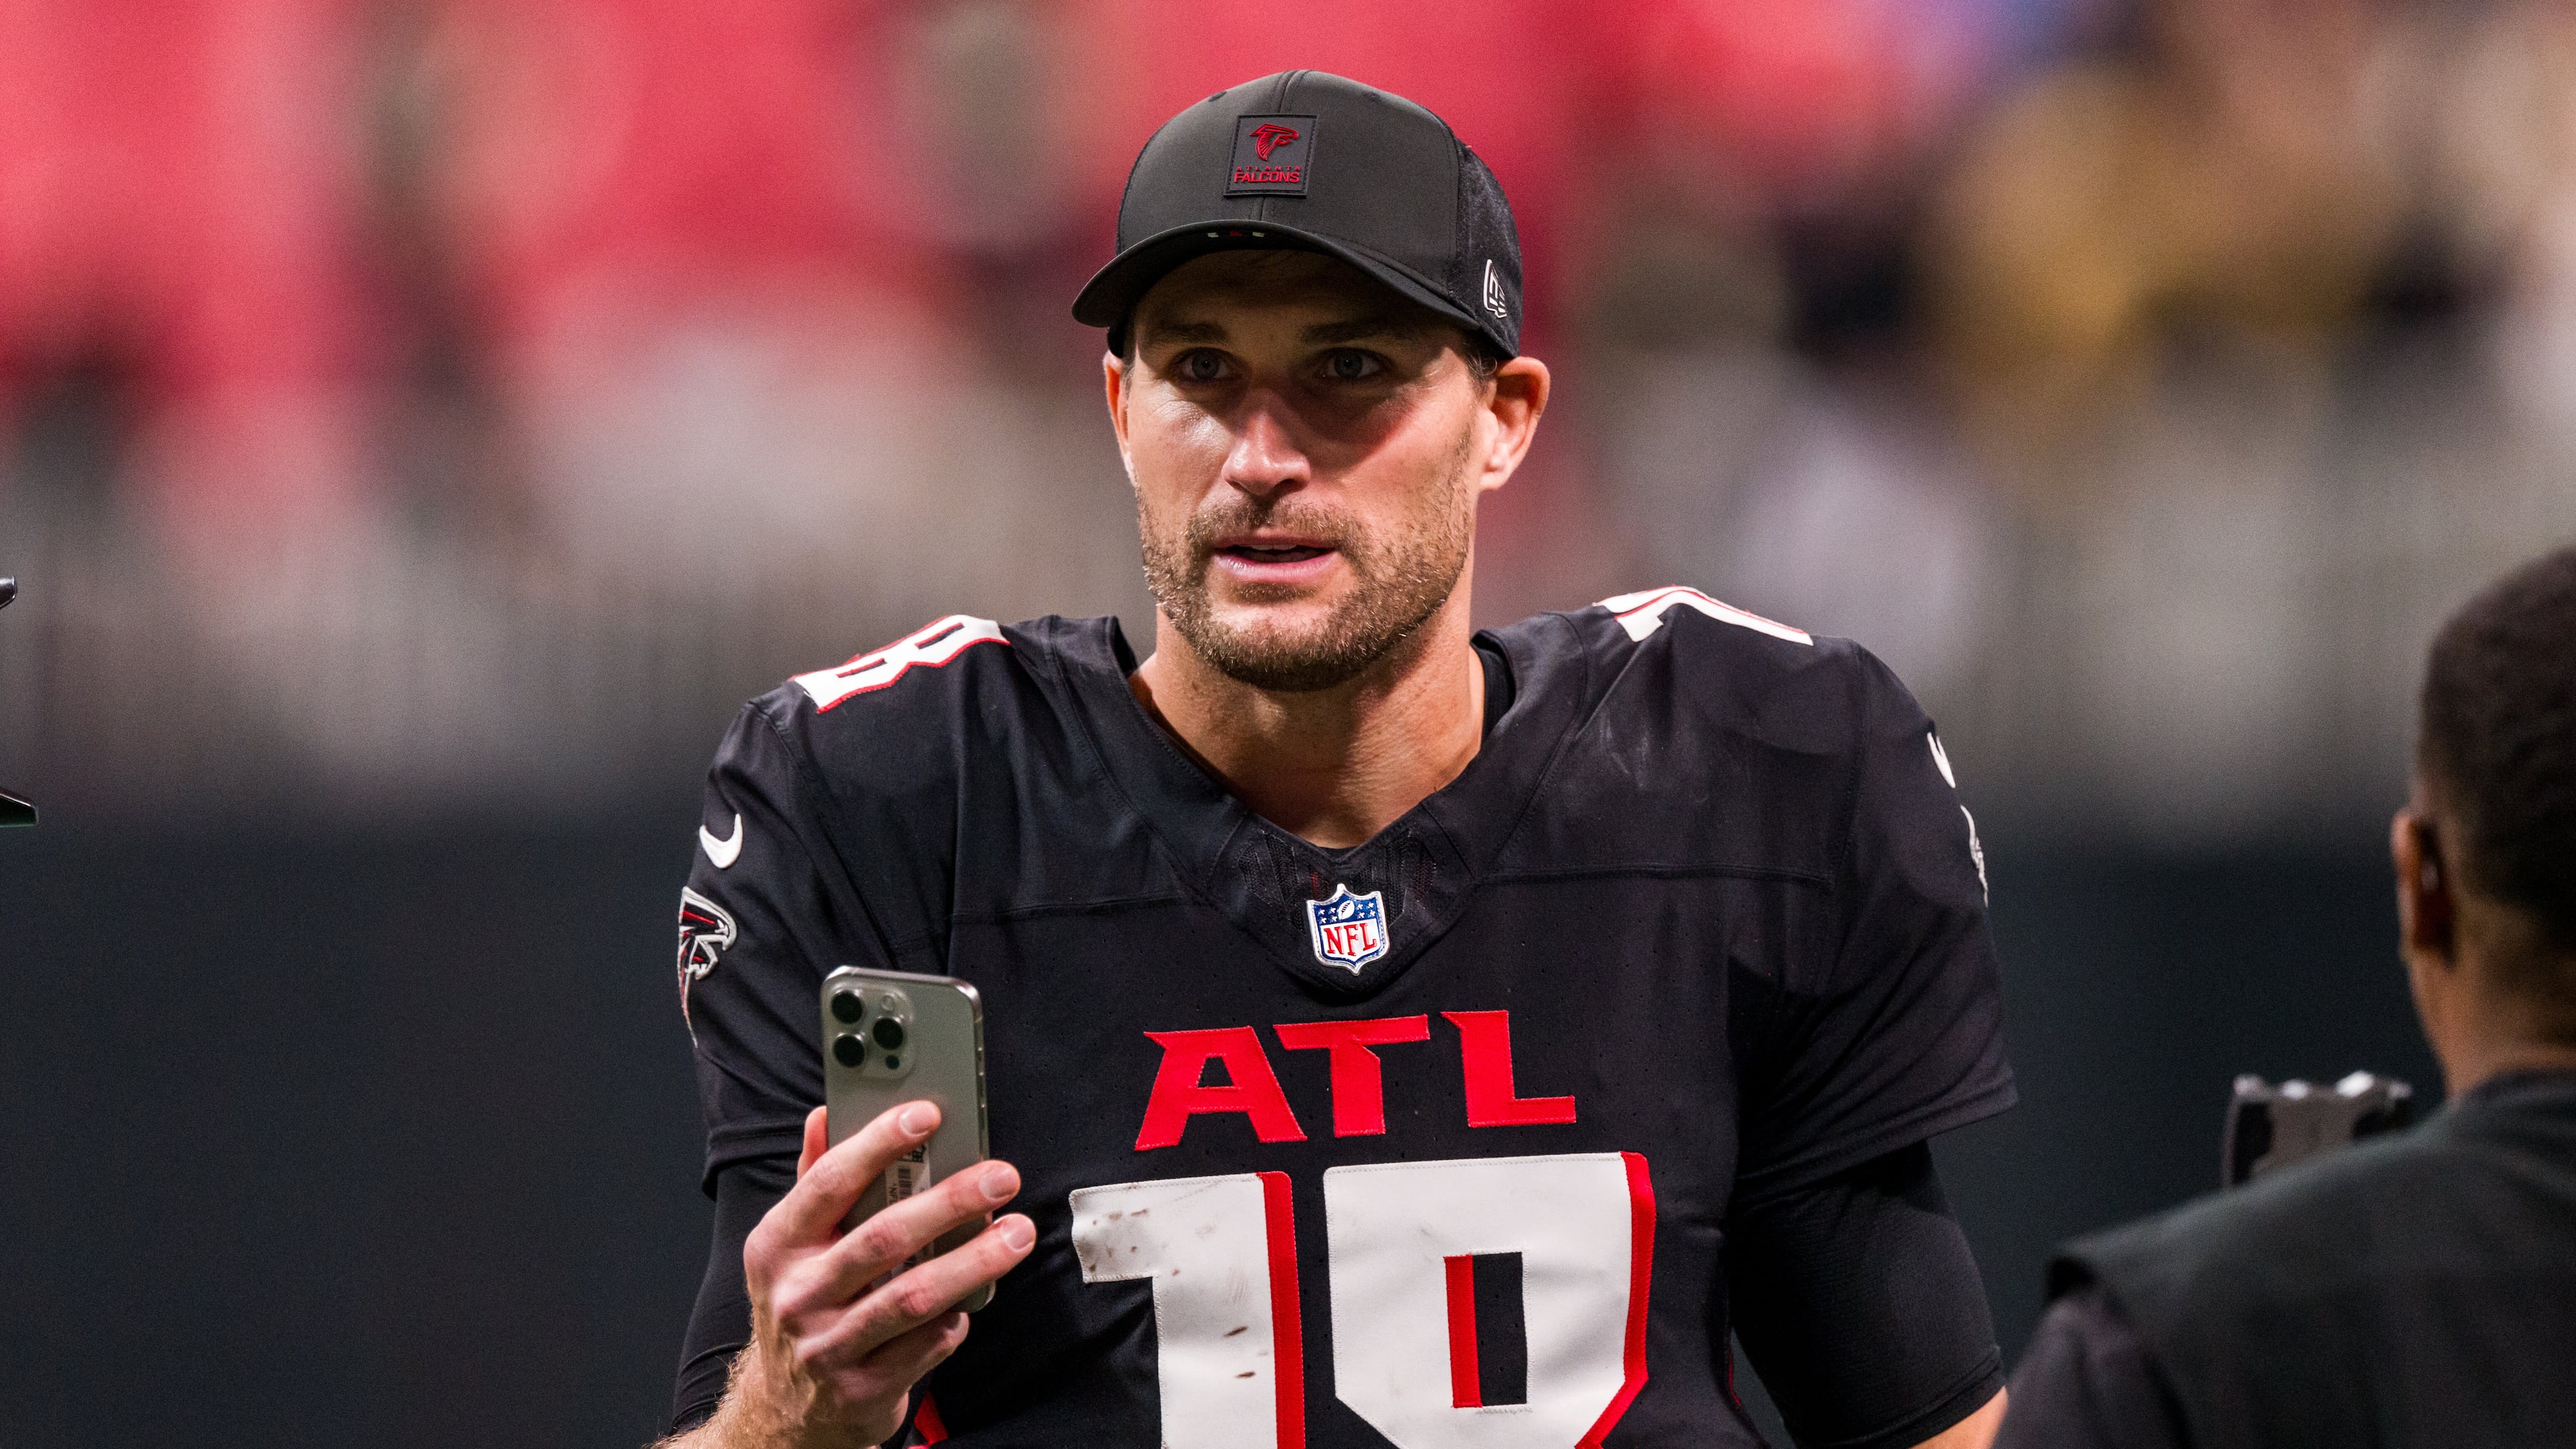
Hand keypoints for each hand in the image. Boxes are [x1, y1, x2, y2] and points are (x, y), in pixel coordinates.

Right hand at [722, 1102, 1032, 1447]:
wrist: (785, 1409)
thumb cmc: (805, 1304)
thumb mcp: (793, 1245)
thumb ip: (815, 1179)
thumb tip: (825, 1114)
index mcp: (778, 1244)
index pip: (829, 1182)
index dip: (878, 1144)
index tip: (928, 1114)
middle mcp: (797, 1295)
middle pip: (883, 1238)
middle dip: (950, 1201)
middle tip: (1000, 1175)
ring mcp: (828, 1346)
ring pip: (913, 1296)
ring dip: (975, 1261)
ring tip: (1017, 1233)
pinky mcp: (862, 1389)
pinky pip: (926, 1345)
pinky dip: (957, 1317)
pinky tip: (976, 1297)